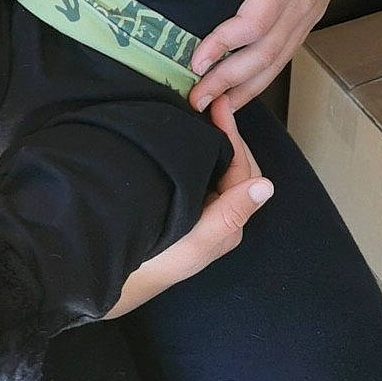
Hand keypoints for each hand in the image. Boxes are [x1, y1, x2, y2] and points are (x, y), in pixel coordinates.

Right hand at [105, 99, 272, 317]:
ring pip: (216, 168)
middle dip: (227, 135)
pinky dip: (196, 153)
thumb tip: (267, 186)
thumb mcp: (196, 241)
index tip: (219, 105)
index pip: (242, 171)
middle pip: (234, 167)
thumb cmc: (157, 262)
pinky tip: (184, 139)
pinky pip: (198, 173)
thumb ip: (230, 213)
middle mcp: (221, 216)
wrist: (114, 278)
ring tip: (200, 114)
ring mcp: (201, 212)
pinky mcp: (181, 207)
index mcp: (230, 223)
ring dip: (212, 142)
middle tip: (212, 102)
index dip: (233, 137)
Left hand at [188, 0, 368, 111]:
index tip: (196, 59)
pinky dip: (262, 77)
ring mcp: (309, 14)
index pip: (255, 24)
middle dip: (229, 81)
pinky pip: (284, 54)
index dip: (225, 45)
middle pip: (265, 54)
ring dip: (245, 88)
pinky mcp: (309, 16)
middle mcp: (303, 5)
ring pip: (277, 61)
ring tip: (215, 110)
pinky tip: (243, 90)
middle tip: (196, 101)